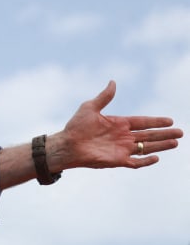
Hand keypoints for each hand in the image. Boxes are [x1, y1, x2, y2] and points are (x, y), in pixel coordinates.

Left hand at [51, 80, 181, 169]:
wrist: (66, 144)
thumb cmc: (75, 126)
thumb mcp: (90, 107)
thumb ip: (104, 96)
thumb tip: (113, 82)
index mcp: (119, 124)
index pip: (143, 122)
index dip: (156, 121)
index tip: (170, 120)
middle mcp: (123, 137)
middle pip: (149, 135)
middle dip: (165, 134)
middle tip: (181, 133)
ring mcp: (121, 149)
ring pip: (146, 148)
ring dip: (161, 146)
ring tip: (176, 143)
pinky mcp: (117, 160)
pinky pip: (135, 162)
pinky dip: (146, 161)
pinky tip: (156, 157)